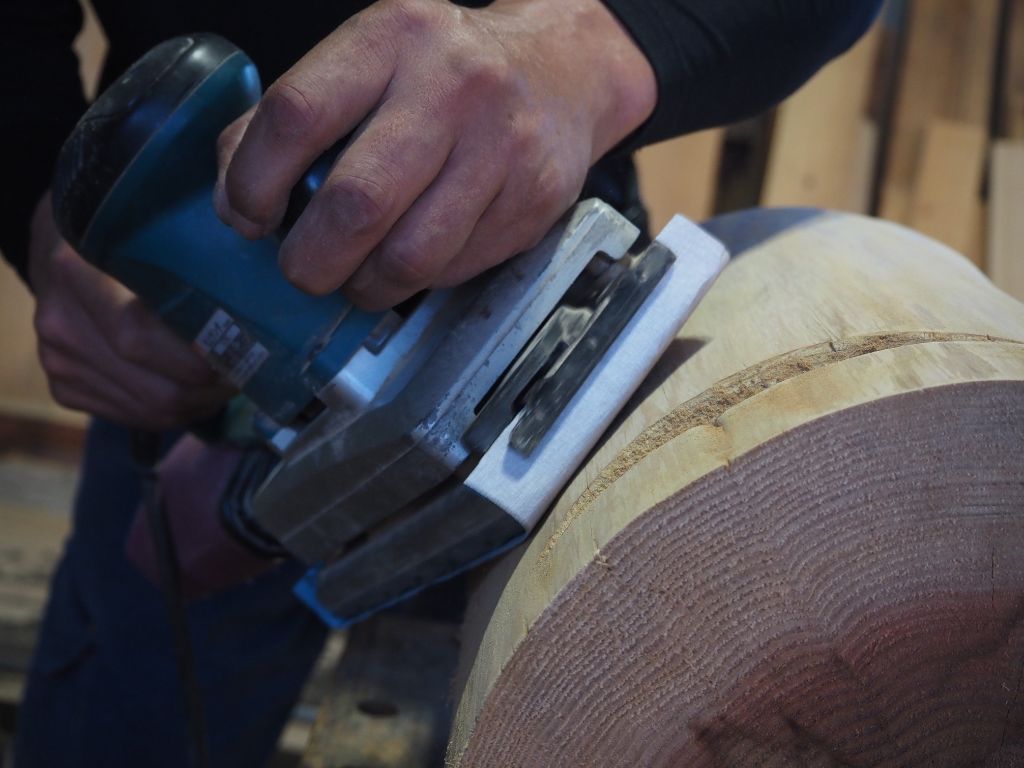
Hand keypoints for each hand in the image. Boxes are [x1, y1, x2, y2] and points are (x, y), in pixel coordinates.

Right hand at [28, 193, 233, 429]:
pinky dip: (175, 412)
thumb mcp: (151, 230)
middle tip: (248, 374)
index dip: (203, 356)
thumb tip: (261, 300)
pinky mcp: (63, 388)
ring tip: (226, 380)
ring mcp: (57, 360)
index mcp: (77, 272)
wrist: (63, 253)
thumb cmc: (125, 238)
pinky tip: (193, 389)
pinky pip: (135, 417)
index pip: (141, 336)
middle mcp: (59, 322)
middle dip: (214, 390)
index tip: (247, 351)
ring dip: (201, 404)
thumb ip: (192, 262)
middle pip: (156, 387)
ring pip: (151, 410)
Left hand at [215, 0, 655, 309]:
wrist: (560, 73)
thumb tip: (234, 201)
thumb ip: (292, 120)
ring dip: (365, 286)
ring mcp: (502, 147)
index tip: (247, 217)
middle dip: (310, 260)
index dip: (254, 183)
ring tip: (355, 278)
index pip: (298, 115)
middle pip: (357, 203)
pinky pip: (454, 269)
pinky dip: (417, 282)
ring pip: (410, 256)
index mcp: (393, 37)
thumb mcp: (367, 63)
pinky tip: (410, 259)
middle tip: (301, 270)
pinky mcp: (534, 199)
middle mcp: (453, 86)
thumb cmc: (442, 75)